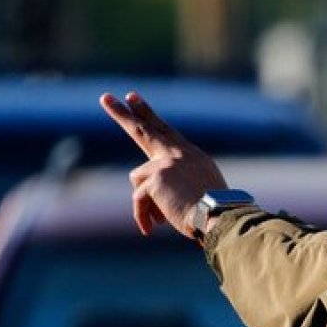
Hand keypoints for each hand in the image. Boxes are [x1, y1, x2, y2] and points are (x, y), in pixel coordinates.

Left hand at [99, 91, 228, 236]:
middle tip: (105, 98)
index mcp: (192, 155)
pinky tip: (151, 229)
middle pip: (144, 130)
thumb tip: (148, 188)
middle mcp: (178, 154)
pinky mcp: (156, 178)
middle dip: (122, 114)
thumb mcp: (201, 191)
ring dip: (146, 203)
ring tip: (162, 220)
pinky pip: (139, 199)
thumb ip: (176, 181)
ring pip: (138, 180)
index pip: (164, 130)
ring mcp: (166, 163)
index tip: (132, 99)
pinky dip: (143, 216)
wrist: (220, 216)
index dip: (147, 115)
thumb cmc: (214, 214)